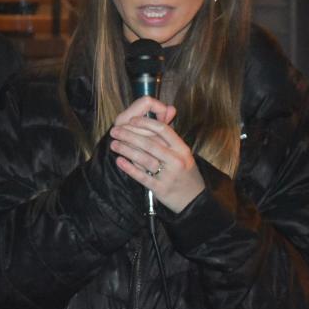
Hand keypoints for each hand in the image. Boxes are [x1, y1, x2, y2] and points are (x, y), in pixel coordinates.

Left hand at [109, 97, 204, 213]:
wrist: (194, 200)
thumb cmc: (185, 172)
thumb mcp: (183, 152)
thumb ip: (170, 134)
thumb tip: (167, 108)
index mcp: (182, 148)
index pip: (163, 129)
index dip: (145, 123)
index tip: (131, 120)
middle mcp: (176, 160)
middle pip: (149, 142)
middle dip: (129, 135)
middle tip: (115, 131)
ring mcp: (168, 175)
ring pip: (143, 158)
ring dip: (126, 150)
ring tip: (114, 144)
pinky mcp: (160, 188)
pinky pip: (142, 177)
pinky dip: (129, 168)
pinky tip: (120, 161)